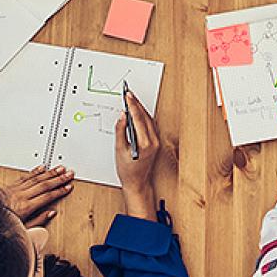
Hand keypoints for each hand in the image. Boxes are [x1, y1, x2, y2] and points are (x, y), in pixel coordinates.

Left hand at [2, 166, 74, 225]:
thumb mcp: (22, 229)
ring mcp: (16, 189)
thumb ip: (38, 221)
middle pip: (44, 185)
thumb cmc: (2, 224)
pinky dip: (35, 171)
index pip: (47, 196)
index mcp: (26, 207)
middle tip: (69, 174)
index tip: (68, 187)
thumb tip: (51, 213)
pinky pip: (26, 176)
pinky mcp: (11, 186)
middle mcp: (22, 196)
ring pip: (37, 178)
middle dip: (59, 178)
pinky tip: (42, 168)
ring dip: (50, 172)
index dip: (60, 191)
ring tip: (60, 168)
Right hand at [114, 91, 160, 218]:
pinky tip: (137, 112)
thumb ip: (120, 131)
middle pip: (145, 117)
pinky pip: (150, 125)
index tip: (127, 96)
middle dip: (136, 104)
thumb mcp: (119, 150)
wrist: (137, 182)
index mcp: (145, 143)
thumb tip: (122, 116)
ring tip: (131, 100)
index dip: (133, 105)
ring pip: (149, 120)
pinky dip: (143, 116)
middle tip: (129, 94)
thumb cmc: (127, 170)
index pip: (139, 119)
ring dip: (140, 109)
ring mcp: (156, 141)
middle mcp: (154, 141)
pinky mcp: (156, 142)